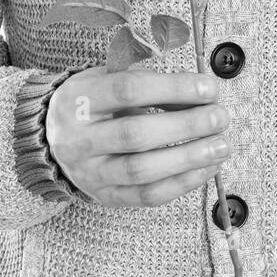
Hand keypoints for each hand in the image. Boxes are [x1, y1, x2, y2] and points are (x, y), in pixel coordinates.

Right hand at [46, 67, 230, 207]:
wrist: (54, 137)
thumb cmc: (93, 101)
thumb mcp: (110, 79)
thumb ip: (151, 84)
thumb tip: (202, 94)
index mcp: (78, 99)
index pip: (129, 90)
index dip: (174, 88)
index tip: (209, 87)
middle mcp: (78, 139)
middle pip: (136, 134)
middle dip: (186, 126)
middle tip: (220, 117)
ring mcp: (90, 173)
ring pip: (142, 171)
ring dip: (189, 159)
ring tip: (221, 146)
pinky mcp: (105, 197)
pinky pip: (147, 197)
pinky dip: (182, 183)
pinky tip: (207, 168)